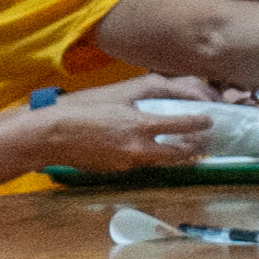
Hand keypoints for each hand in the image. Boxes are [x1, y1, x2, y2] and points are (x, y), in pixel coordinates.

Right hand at [39, 83, 225, 173]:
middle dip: (196, 147)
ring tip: (187, 145)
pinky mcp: (117, 170)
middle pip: (180, 153)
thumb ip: (153, 88)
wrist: (48, 135)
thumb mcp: (120, 90)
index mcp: (141, 125)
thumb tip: (180, 89)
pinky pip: (144, 164)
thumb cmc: (83, 108)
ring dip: (178, 154)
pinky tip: (155, 149)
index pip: (184, 125)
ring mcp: (128, 163)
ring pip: (163, 161)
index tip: (210, 119)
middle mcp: (139, 149)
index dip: (201, 122)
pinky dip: (155, 157)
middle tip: (206, 139)